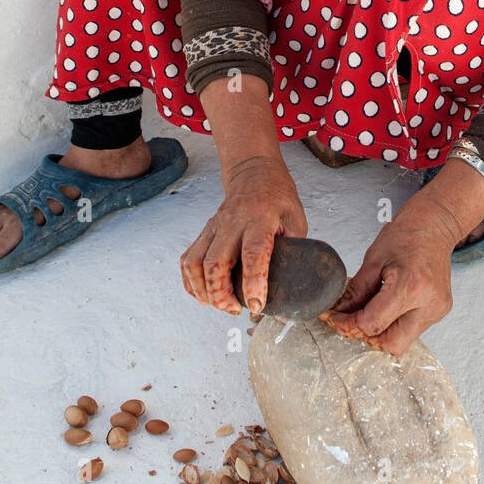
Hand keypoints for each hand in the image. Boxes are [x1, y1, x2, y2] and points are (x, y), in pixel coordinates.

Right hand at [179, 155, 307, 314]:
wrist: (254, 173)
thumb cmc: (278, 198)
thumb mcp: (296, 219)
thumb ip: (293, 249)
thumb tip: (291, 283)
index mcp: (261, 218)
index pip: (254, 252)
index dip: (253, 281)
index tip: (256, 304)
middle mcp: (233, 222)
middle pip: (216, 262)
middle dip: (221, 294)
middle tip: (236, 309)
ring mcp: (214, 227)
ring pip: (196, 262)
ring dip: (204, 291)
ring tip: (221, 305)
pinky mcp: (204, 231)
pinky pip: (188, 259)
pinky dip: (191, 282)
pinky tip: (203, 295)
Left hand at [319, 194, 459, 356]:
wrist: (435, 227)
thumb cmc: (406, 235)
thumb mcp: (373, 260)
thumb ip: (355, 292)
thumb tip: (338, 312)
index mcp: (410, 286)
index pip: (373, 324)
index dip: (348, 325)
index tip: (335, 318)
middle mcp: (428, 304)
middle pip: (391, 344)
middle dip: (366, 336)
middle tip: (351, 319)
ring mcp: (437, 310)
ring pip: (402, 342)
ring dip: (380, 332)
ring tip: (369, 310)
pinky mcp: (439, 312)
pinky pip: (411, 331)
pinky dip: (393, 325)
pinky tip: (386, 306)